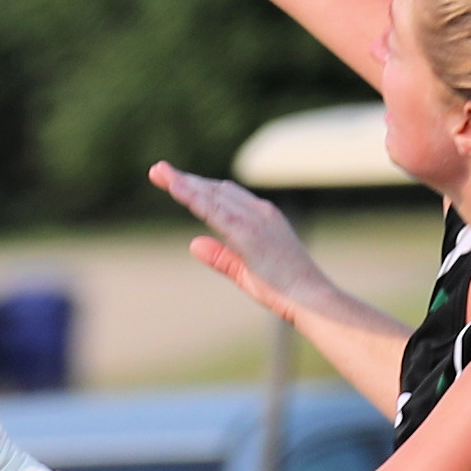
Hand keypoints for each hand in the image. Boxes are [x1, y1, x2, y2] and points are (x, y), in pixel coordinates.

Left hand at [150, 161, 326, 320]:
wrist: (313, 300)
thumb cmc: (286, 292)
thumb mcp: (247, 272)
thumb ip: (221, 257)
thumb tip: (192, 242)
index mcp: (263, 218)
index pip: (225, 195)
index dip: (199, 186)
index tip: (176, 180)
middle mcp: (259, 212)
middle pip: (216, 188)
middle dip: (186, 179)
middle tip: (158, 170)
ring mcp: (254, 221)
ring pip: (212, 194)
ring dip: (184, 183)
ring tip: (159, 172)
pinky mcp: (248, 235)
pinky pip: (214, 210)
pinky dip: (193, 197)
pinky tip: (176, 188)